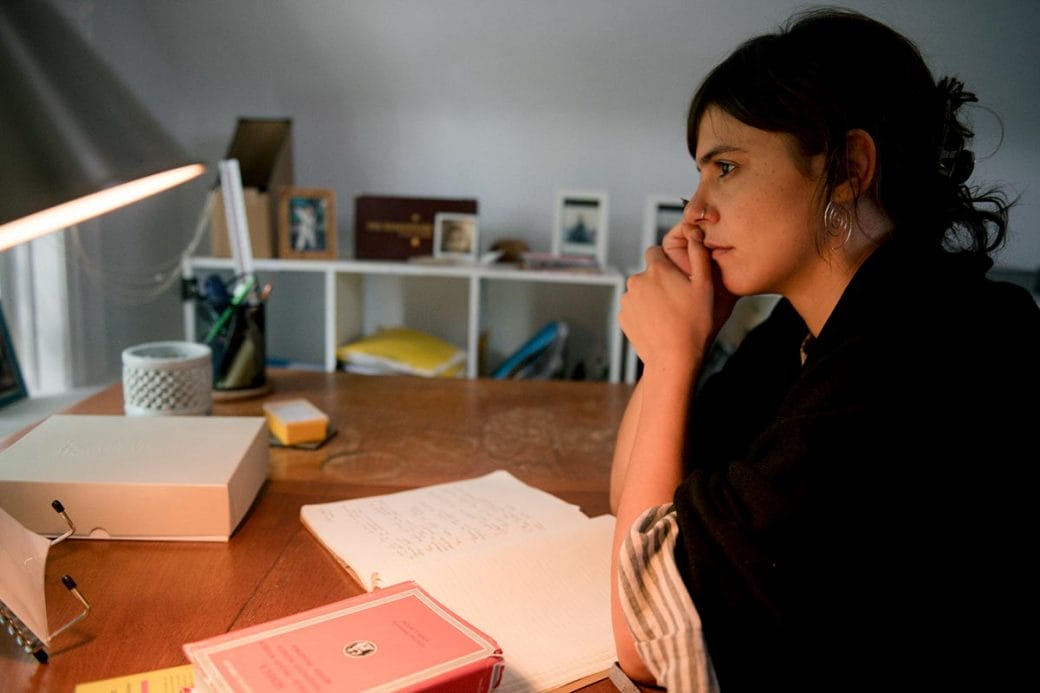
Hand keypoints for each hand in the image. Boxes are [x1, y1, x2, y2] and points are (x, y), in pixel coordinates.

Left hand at [621, 223, 736, 371]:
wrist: (674, 359)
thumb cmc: (695, 323)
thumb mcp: (705, 286)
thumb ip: (699, 254)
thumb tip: (693, 232)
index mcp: (656, 269)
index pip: (655, 251)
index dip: (667, 262)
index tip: (678, 276)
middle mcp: (636, 280)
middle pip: (648, 273)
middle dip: (660, 281)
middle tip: (678, 300)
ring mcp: (627, 300)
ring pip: (640, 291)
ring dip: (651, 297)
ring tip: (669, 315)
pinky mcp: (622, 317)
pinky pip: (634, 308)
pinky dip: (644, 313)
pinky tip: (658, 324)